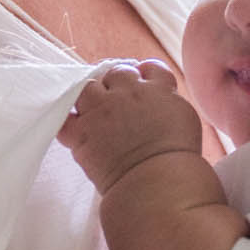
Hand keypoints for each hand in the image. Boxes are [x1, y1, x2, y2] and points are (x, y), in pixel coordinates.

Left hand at [58, 60, 206, 192]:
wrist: (157, 181)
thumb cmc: (178, 159)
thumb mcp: (185, 118)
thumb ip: (169, 100)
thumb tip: (159, 96)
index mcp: (158, 89)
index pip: (149, 67)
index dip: (143, 75)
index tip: (141, 85)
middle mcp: (128, 92)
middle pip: (117, 73)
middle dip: (117, 84)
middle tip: (119, 103)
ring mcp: (102, 109)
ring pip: (88, 87)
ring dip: (92, 96)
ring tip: (97, 113)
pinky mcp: (82, 132)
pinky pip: (64, 117)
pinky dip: (67, 120)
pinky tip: (75, 126)